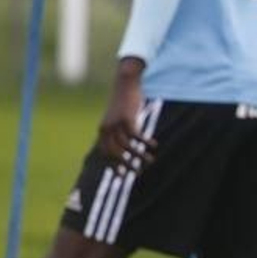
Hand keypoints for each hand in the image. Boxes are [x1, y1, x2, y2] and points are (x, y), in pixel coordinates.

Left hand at [97, 58, 156, 173]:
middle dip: (127, 164)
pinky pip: (136, 136)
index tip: (123, 175)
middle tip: (138, 172)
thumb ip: (119, 129)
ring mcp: (116, 124)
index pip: (106, 154)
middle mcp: (106, 129)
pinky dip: (145, 142)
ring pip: (127, 146)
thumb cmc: (124, 100)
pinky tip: (154, 145)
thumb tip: (125, 143)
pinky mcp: (126, 119)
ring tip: (151, 160)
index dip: (114, 165)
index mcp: (103, 131)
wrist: (125, 83)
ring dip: (139, 155)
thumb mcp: (119, 117)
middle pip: (115, 153)